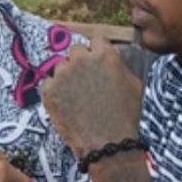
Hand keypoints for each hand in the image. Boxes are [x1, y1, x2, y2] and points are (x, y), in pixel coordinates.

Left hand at [42, 37, 142, 157]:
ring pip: (60, 66)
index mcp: (104, 55)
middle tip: (85, 79)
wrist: (107, 141)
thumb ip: (119, 65)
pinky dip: (54, 91)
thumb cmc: (125, 114)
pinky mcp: (49, 90)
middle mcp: (81, 60)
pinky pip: (48, 83)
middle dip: (79, 62)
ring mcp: (63, 74)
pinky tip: (65, 103)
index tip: (95, 59)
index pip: (96, 39)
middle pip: (75, 50)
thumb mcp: (133, 84)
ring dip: (66, 76)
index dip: (96, 50)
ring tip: (76, 95)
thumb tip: (112, 56)